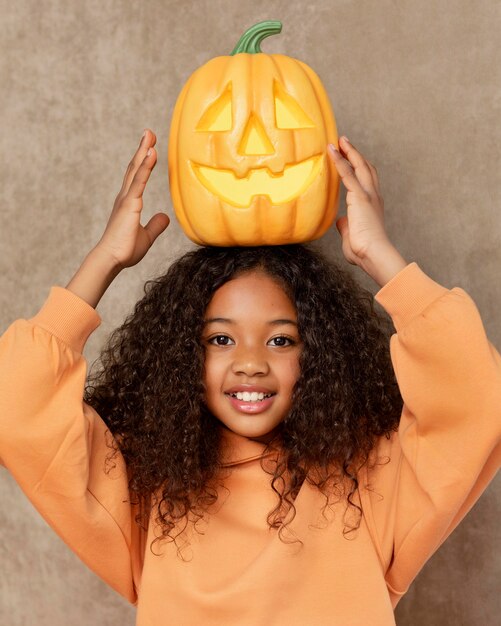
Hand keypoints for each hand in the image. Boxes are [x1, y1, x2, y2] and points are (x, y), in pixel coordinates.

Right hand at [96, 129, 169, 269]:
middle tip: (148, 133)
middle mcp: (125, 197)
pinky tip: (151, 152)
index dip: (143, 161)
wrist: (112, 259)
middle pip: (135, 167)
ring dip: (143, 151)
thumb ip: (156, 225)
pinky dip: (146, 166)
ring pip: (136, 170)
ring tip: (149, 135)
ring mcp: (126, 199)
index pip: (137, 177)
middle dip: (142, 149)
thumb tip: (165, 217)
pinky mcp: (129, 204)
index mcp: (129, 203)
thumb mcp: (147, 236)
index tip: (149, 147)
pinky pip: (139, 181)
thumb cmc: (124, 250)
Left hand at [328, 136, 390, 265]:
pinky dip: (339, 161)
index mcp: (372, 205)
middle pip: (365, 168)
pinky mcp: (359, 196)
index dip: (358, 168)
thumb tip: (341, 221)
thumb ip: (347, 226)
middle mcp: (373, 196)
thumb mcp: (352, 235)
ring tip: (339, 140)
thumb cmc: (364, 252)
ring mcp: (368, 195)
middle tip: (344, 141)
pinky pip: (347, 174)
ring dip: (348, 151)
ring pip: (359, 166)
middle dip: (355, 153)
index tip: (350, 158)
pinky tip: (332, 151)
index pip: (366, 181)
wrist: (374, 254)